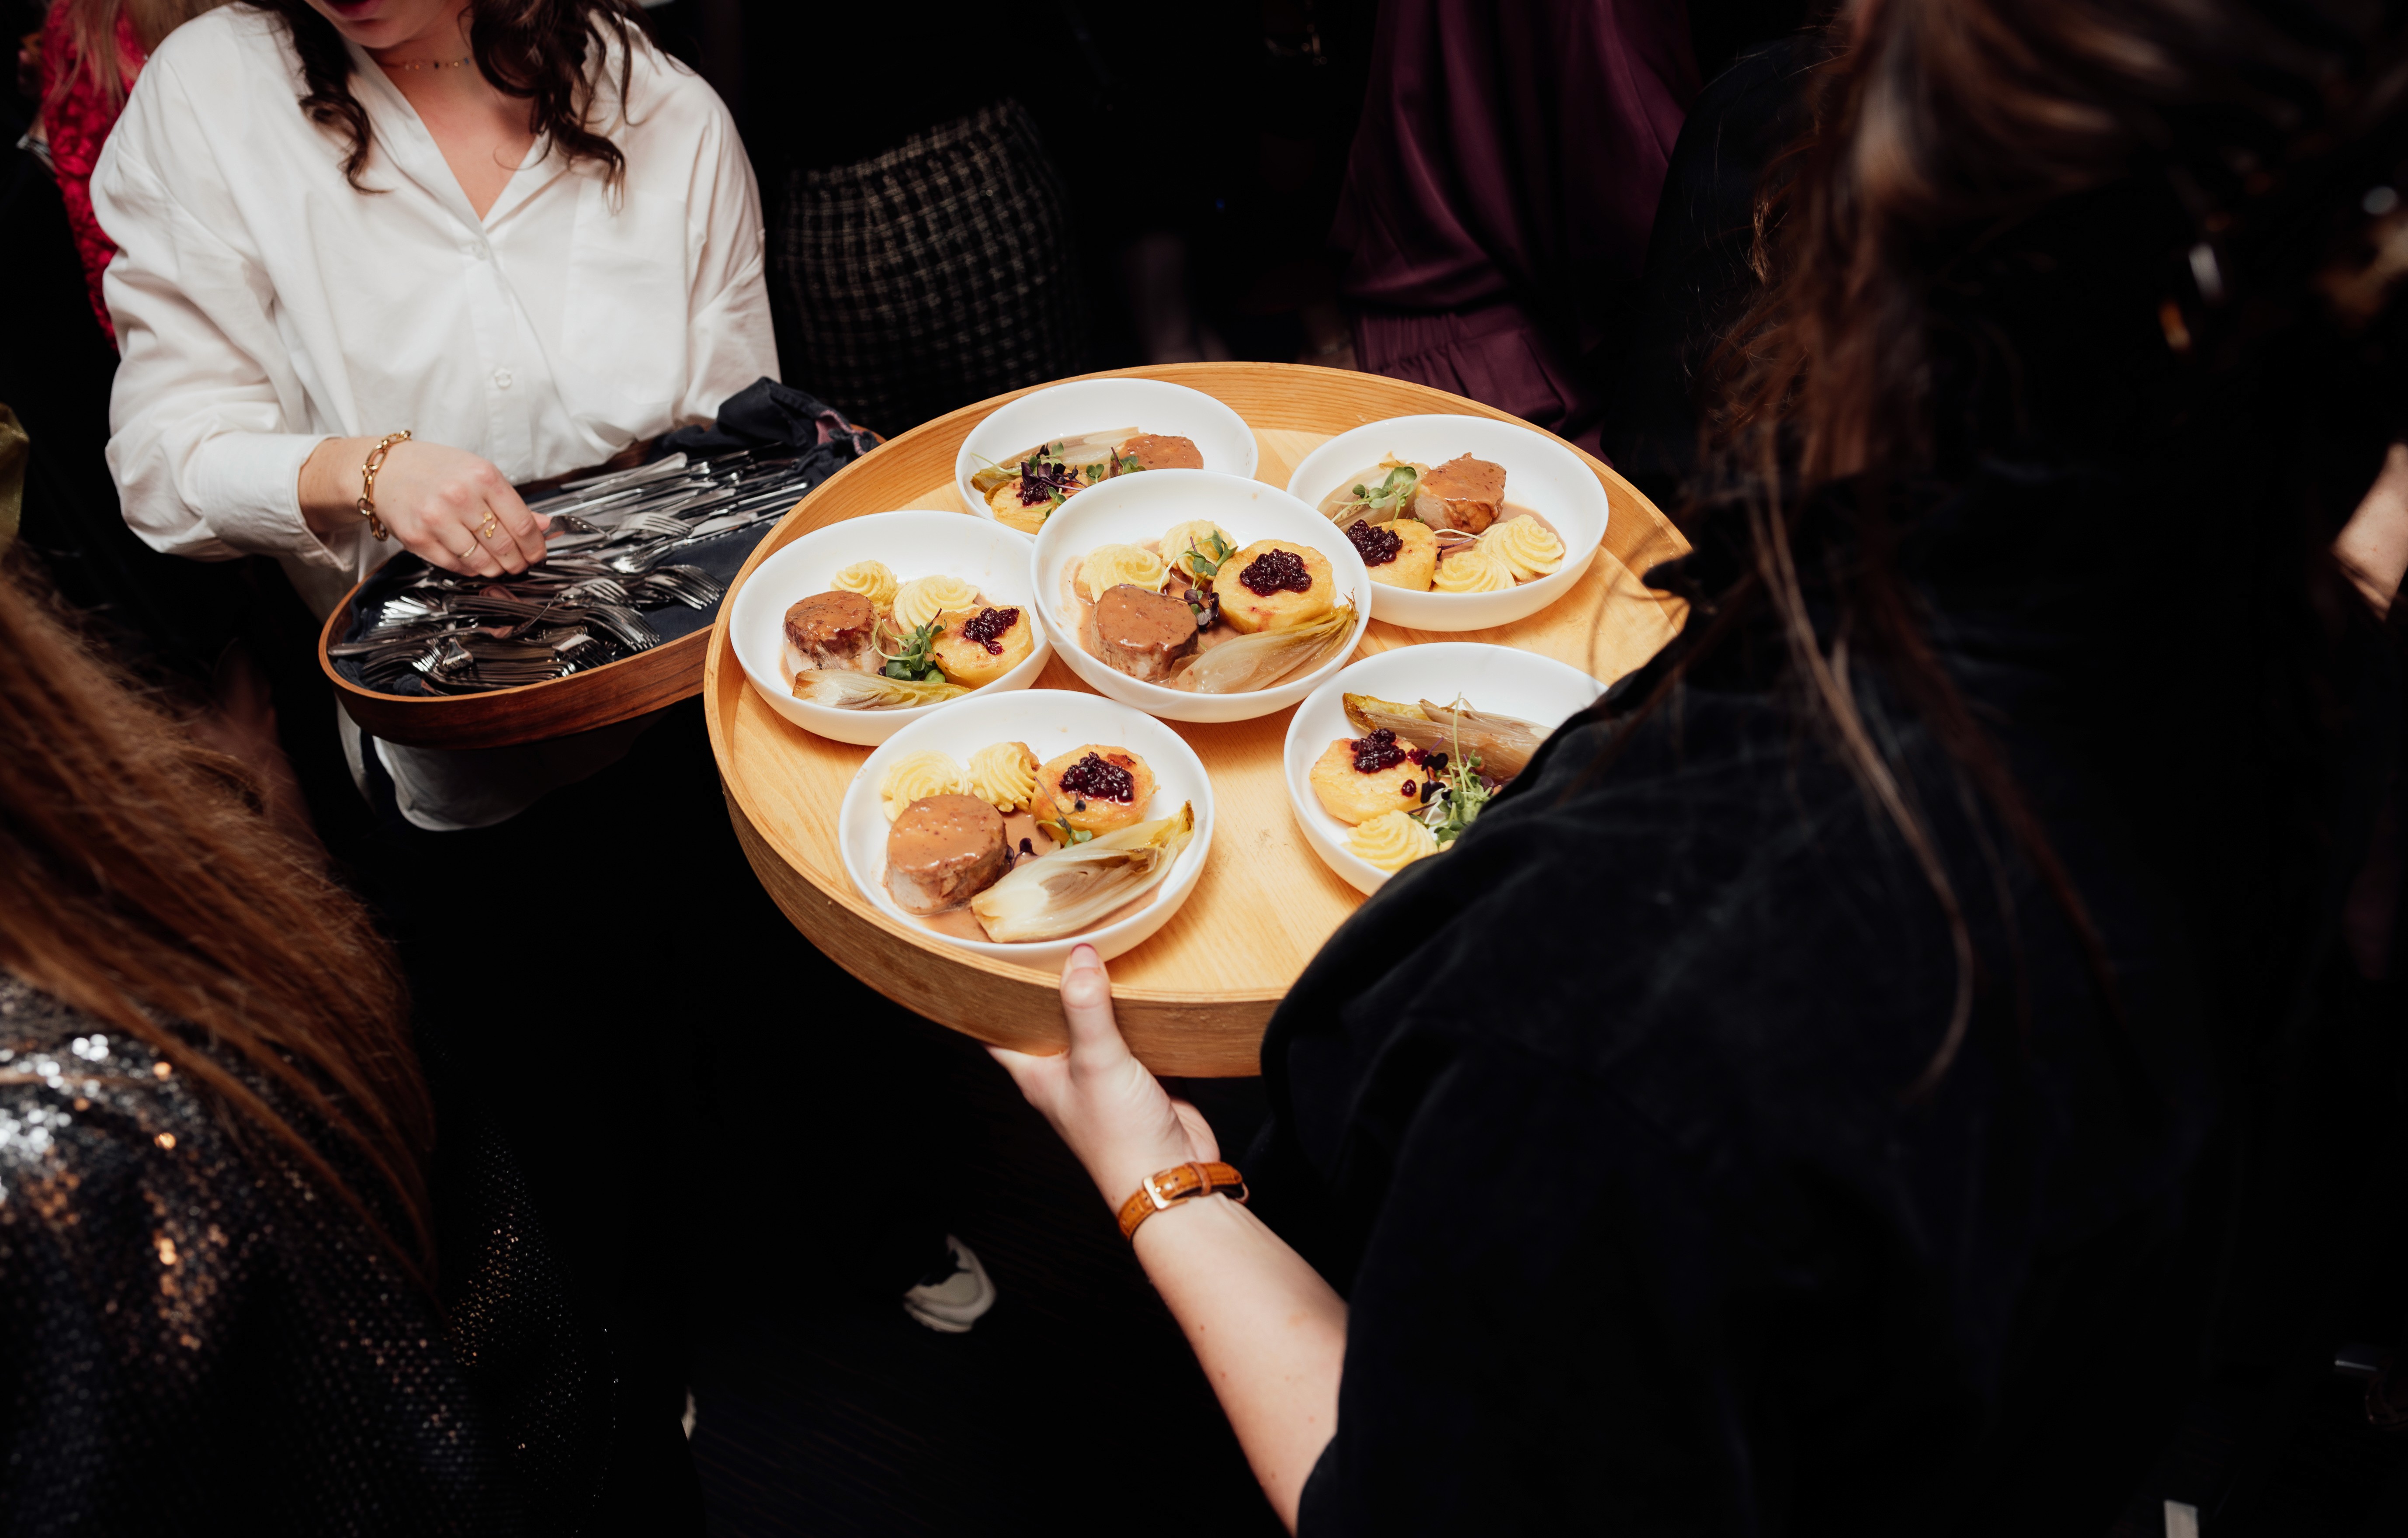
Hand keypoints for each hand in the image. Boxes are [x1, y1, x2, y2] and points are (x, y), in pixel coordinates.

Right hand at [300, 436, 546, 575]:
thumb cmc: (435, 470)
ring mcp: (437, 519)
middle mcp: (460, 497)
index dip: (535, 546)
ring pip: (481, 561)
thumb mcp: (478, 473)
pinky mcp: (418, 538)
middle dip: (517, 562)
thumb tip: (544, 525)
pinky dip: (470, 569)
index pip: (522, 523)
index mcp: (482, 477)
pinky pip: (455, 565)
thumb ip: (512, 502)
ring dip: (495, 569)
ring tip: (498, 566)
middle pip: (504, 546)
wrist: (386, 470)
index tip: (537, 553)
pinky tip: (474, 563)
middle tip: (520, 564)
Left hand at [989, 944, 1218, 1208]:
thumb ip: (1086, 1008)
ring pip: (1094, 1019)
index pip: (998, 1026)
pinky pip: (1135, 1030)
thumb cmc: (1120, 1138)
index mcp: (1037, 1071)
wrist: (1171, 1175)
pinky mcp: (1141, 1071)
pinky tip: (1147, 983)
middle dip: (1052, 980)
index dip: (990, 992)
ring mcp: (1103, 1070)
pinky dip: (1140, 1009)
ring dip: (1100, 991)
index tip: (990, 953)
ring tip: (1102, 946)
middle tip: (1054, 934)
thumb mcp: (1096, 1063)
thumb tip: (1079, 957)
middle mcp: (1065, 1069)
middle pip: (1050, 1015)